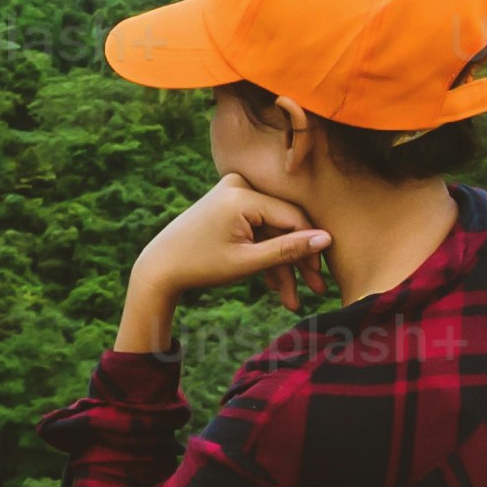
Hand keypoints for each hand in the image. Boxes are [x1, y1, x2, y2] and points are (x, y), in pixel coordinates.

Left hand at [120, 180, 331, 348]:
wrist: (160, 267)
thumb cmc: (200, 265)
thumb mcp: (247, 262)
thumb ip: (288, 250)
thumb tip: (326, 239)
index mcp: (242, 195)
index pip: (293, 217)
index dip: (310, 248)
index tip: (321, 276)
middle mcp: (239, 186)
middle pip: (283, 225)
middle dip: (297, 262)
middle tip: (316, 290)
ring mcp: (233, 193)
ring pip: (271, 232)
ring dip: (281, 266)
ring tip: (292, 300)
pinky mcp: (230, 205)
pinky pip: (257, 230)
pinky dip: (264, 256)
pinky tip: (275, 287)